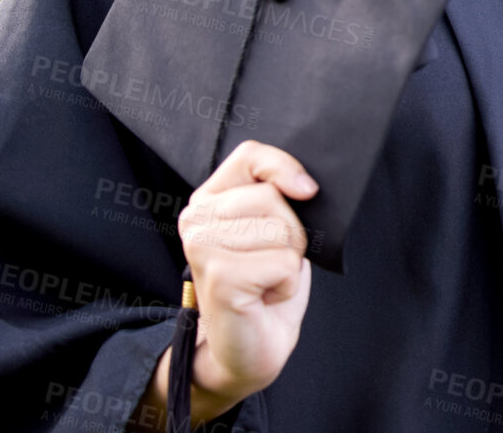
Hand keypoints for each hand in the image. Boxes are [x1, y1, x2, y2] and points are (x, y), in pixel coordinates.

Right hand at [156, 140, 317, 418]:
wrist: (249, 348)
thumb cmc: (266, 286)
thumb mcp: (276, 229)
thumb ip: (280, 197)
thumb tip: (305, 185)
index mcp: (209, 199)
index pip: (250, 155)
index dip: (284, 167)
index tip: (306, 191)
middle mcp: (195, 218)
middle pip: (273, 196)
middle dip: (293, 233)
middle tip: (272, 263)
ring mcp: (202, 246)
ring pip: (281, 230)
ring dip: (289, 261)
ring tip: (266, 280)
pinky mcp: (220, 276)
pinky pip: (282, 263)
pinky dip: (286, 284)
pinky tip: (264, 297)